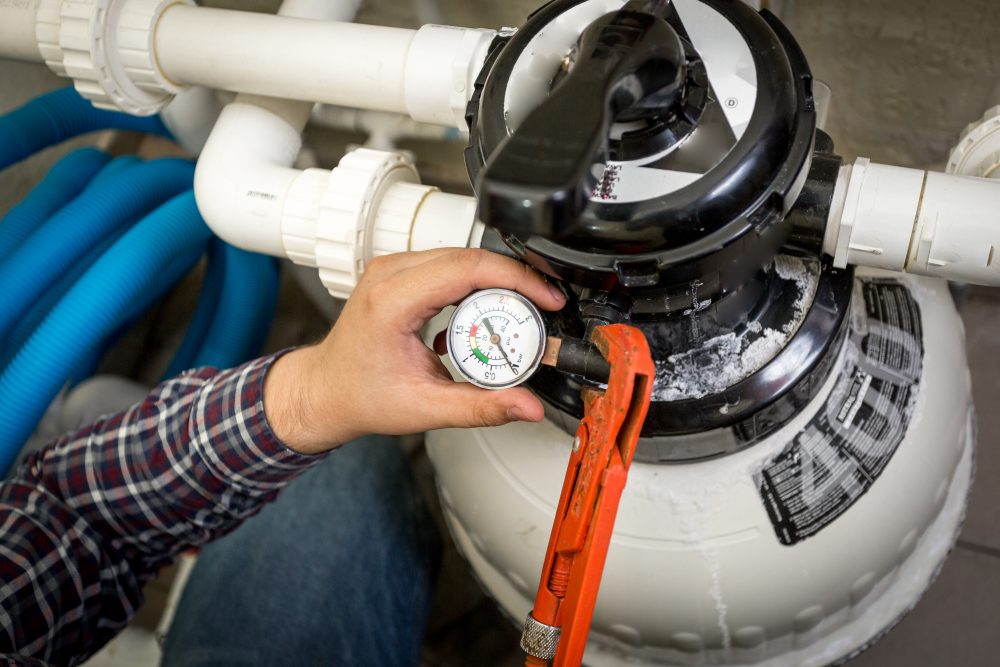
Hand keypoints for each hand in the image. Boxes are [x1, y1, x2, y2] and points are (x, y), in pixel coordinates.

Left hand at [263, 248, 565, 454]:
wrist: (325, 391)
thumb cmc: (360, 396)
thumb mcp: (425, 409)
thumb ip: (481, 408)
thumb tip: (527, 406)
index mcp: (392, 301)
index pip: (467, 268)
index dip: (517, 278)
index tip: (546, 297)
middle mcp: (390, 275)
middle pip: (470, 256)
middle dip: (516, 277)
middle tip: (544, 307)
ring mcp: (392, 269)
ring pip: (462, 255)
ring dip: (498, 278)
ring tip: (523, 310)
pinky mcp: (399, 272)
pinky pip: (449, 263)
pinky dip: (477, 281)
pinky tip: (489, 309)